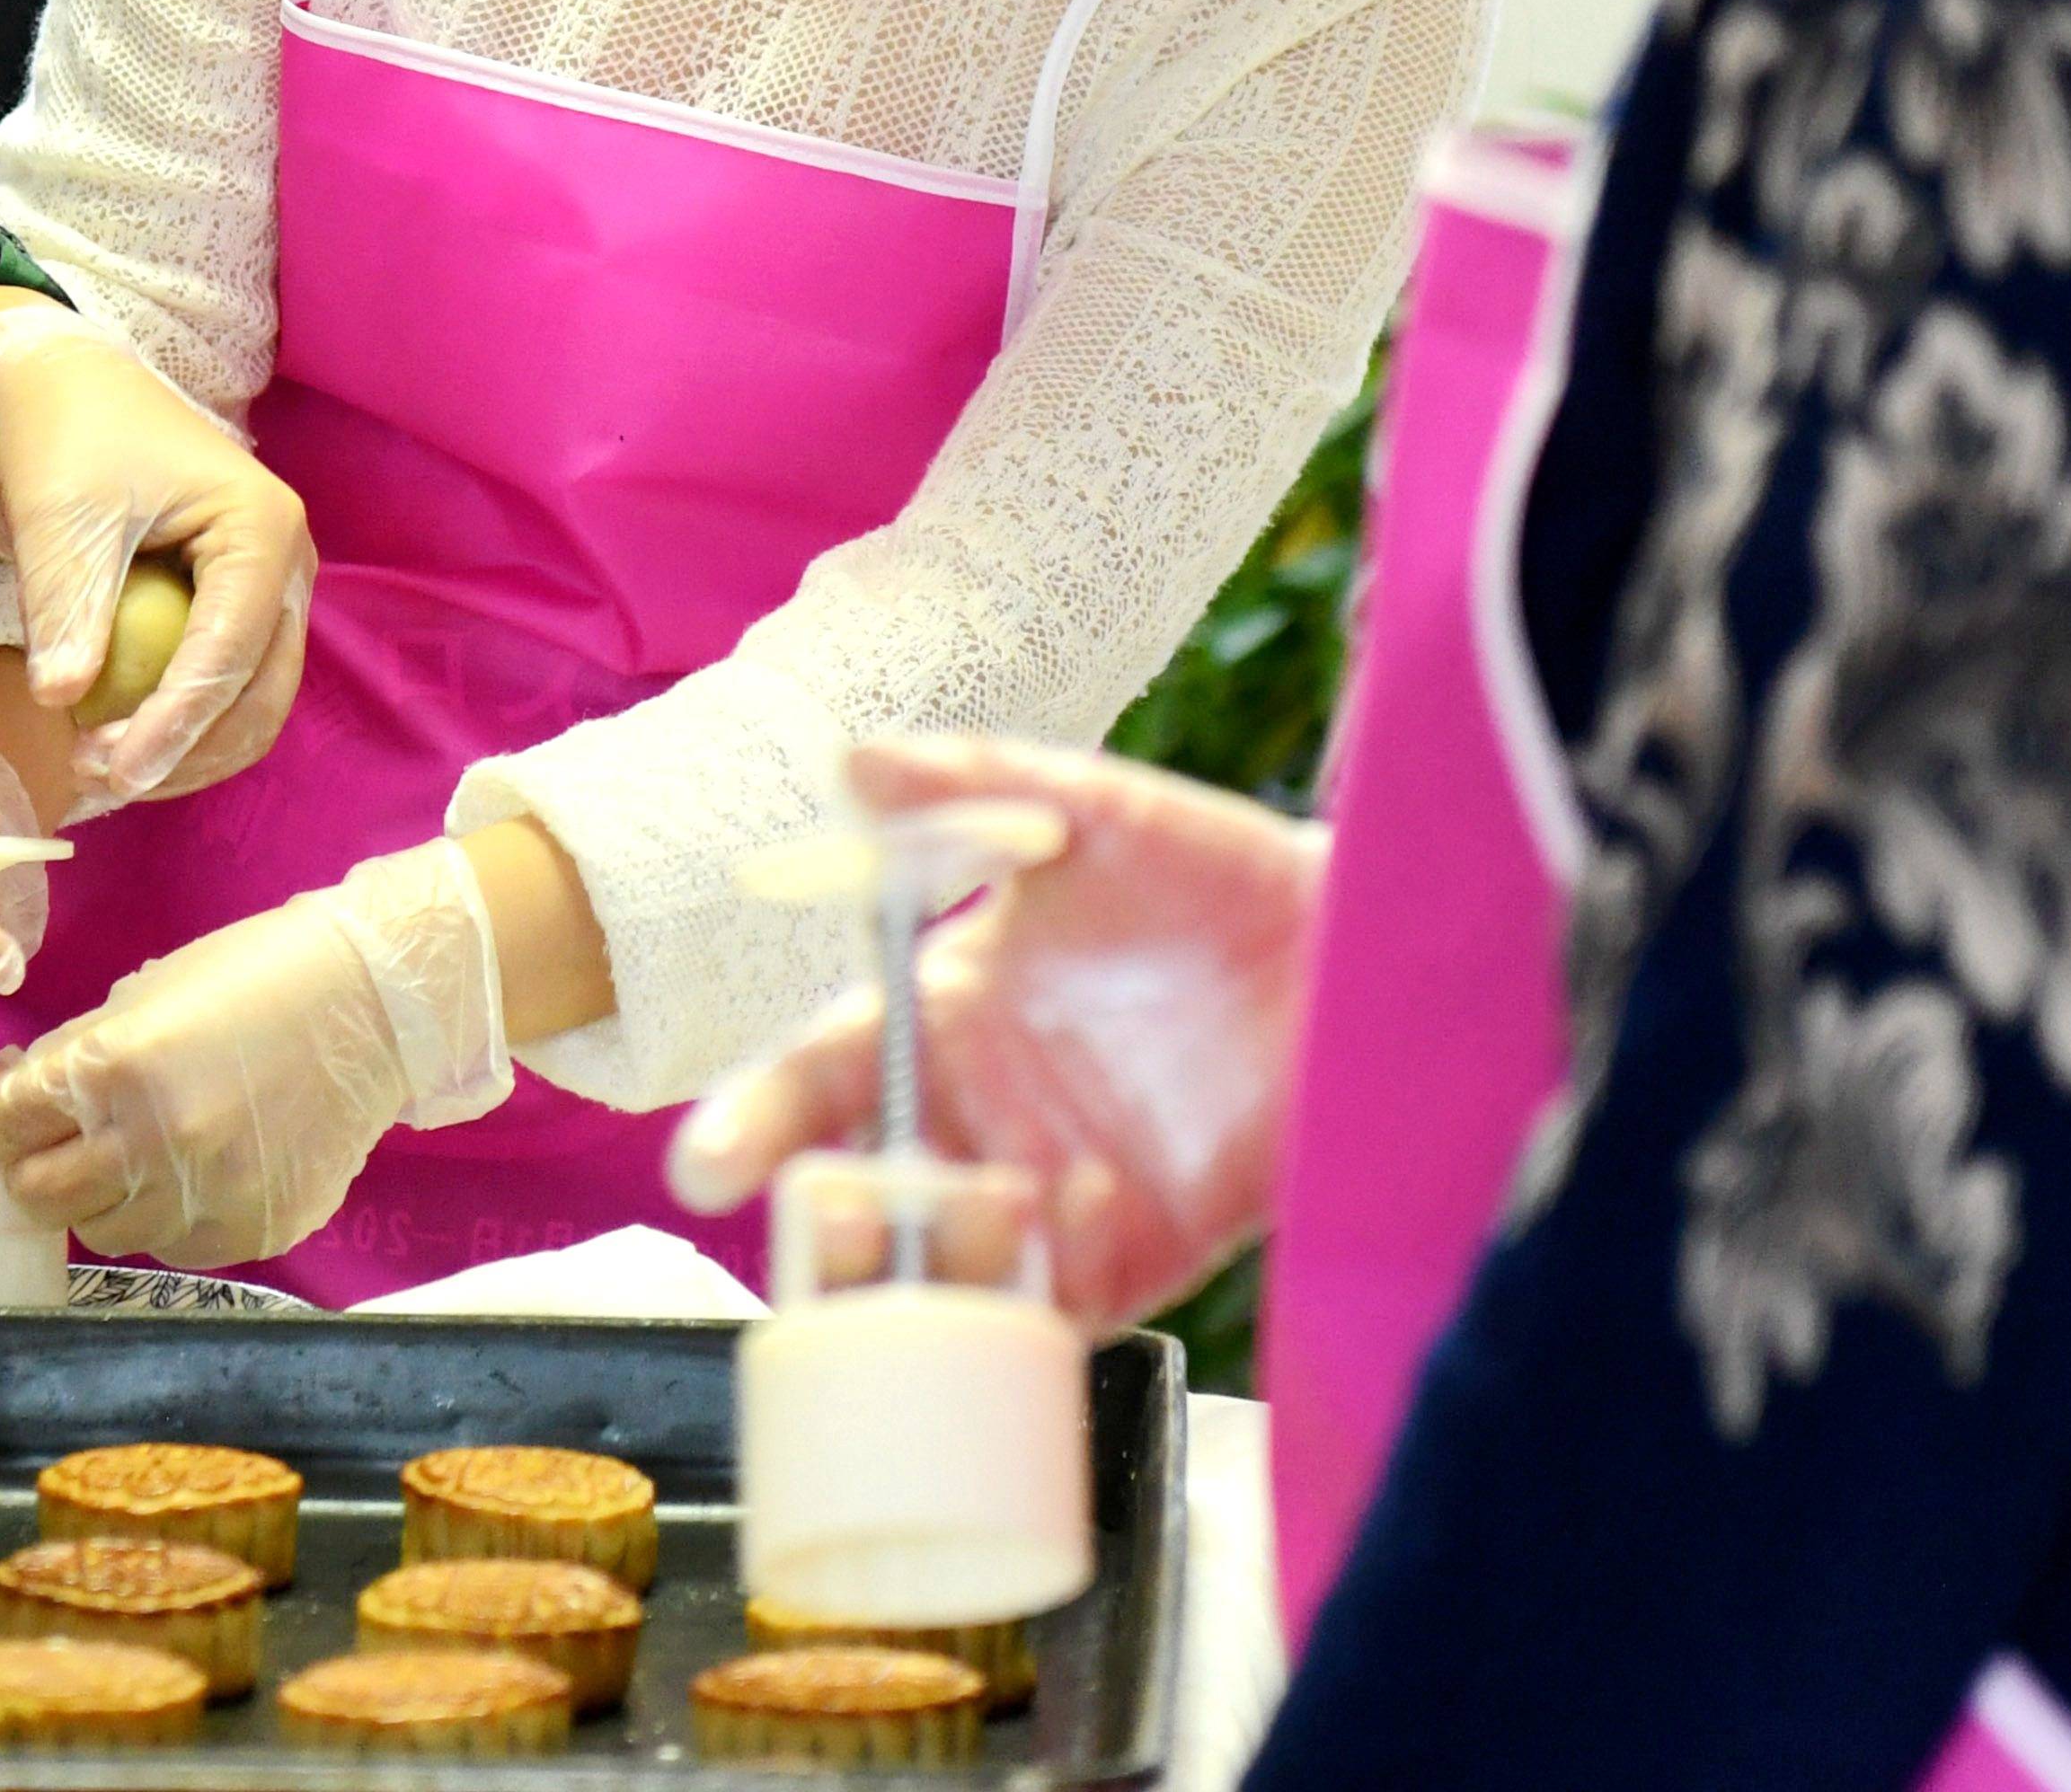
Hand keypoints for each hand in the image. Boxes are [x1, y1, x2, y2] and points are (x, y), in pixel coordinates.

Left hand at [0, 299, 312, 809]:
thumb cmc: (67, 441)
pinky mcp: (239, 617)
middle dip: (188, 750)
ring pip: (254, 708)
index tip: (114, 772)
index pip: (231, 649)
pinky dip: (182, 733)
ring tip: (97, 768)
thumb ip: (65, 606)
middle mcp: (286, 565)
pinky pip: (229, 696)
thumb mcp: (59, 517)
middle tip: (98, 777)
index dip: (177, 722)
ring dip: (188, 753)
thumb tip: (61, 699)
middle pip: (262, 694)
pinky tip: (115, 747)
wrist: (67, 401)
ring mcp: (270, 595)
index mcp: (261, 526)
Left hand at [0, 840, 503, 1268]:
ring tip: (136, 1147)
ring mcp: (205, 1200)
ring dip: (98, 1196)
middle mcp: (154, 1146)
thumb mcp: (138, 1001)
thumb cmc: (249, 979)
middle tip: (39, 1151)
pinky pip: (172, 1244)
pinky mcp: (249, 1234)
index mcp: (115, 1070)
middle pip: (39, 1199)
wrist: (375, 1007)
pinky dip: (162, 1213)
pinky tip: (192, 1167)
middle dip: (24, 1176)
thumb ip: (59, 1059)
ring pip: (103, 1230)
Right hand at [665, 737, 1320, 1334]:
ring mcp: (1052, 1196)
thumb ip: (975, 786)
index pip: (817, 1083)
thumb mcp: (1091, 812)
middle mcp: (977, 1120)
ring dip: (933, 1265)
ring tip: (976, 1206)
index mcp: (940, 1020)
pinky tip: (1070, 1222)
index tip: (709, 1164)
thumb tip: (851, 763)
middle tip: (836, 1220)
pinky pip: (1062, 1308)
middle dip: (826, 1229)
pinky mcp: (1139, 1253)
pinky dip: (1042, 1294)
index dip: (756, 1123)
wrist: (1361, 947)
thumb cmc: (1214, 871)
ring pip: (944, 1275)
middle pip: (860, 1201)